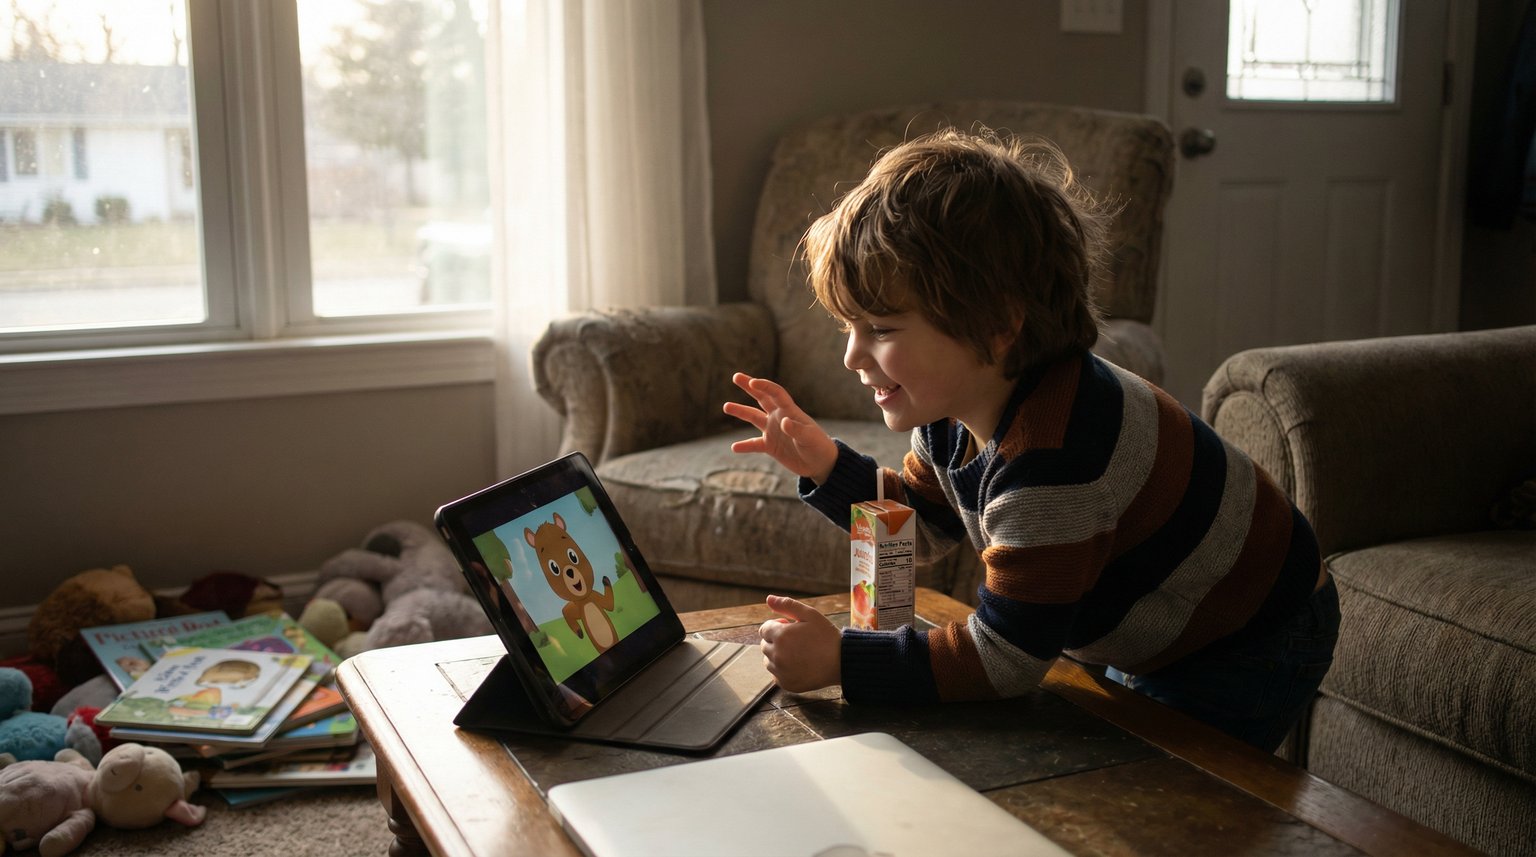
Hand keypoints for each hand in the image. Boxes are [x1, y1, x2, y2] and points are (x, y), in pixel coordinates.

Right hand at [723, 373, 837, 482]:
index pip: (775, 393)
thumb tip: (783, 422)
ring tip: (726, 406)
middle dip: (749, 386)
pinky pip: (754, 444)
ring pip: (754, 418)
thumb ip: (796, 429)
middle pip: (761, 398)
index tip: (752, 382)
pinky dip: (744, 446)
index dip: (764, 386)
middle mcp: (779, 417)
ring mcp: (773, 431)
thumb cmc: (818, 447)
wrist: (821, 463)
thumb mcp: (809, 438)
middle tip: (736, 377)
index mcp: (790, 411)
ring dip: (741, 411)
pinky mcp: (771, 446)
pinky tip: (734, 447)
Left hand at [758, 595, 840, 692]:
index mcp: (780, 636)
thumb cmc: (827, 636)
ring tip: (798, 653)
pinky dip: (782, 670)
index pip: (764, 629)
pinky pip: (776, 675)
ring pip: (768, 661)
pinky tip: (798, 665)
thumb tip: (768, 598)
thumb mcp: (810, 615)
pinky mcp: (786, 684)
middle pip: (764, 645)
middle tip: (797, 640)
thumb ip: (787, 605)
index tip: (791, 628)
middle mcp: (777, 655)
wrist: (842, 662)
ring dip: (777, 655)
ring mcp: (781, 671)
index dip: (777, 626)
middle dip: (776, 640)